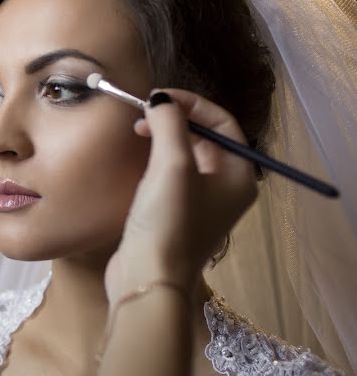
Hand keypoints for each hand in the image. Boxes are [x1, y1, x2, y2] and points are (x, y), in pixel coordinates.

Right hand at [104, 89, 257, 304]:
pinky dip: (156, 160)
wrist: (147, 278)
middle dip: (175, 120)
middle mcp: (226, 189)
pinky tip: (138, 161)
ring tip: (137, 132)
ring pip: (186, 156)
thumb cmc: (167, 222)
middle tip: (143, 114)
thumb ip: (169, 124)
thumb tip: (160, 100)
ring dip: (163, 138)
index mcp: (238, 176)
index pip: (223, 123)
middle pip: (206, 138)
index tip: (158, 97)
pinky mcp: (176, 216)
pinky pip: (172, 176)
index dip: (192, 104)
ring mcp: (201, 204)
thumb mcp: (172, 165)